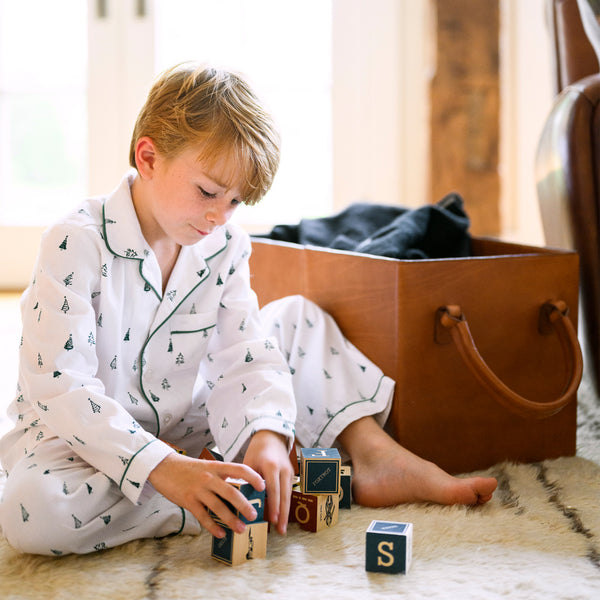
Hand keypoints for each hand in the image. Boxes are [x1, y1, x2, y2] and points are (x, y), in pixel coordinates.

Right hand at [148, 453, 264, 538]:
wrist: (164, 467)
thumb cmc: (189, 468)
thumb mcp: (207, 466)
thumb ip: (221, 476)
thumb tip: (240, 490)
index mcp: (216, 466)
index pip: (239, 468)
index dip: (253, 477)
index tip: (262, 486)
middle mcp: (209, 477)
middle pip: (231, 492)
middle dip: (244, 505)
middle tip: (254, 515)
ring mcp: (198, 489)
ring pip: (219, 507)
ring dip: (231, 520)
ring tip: (241, 529)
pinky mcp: (188, 500)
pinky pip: (203, 516)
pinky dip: (213, 527)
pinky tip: (220, 534)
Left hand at [243, 430, 293, 534]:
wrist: (271, 437)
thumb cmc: (257, 451)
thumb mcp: (248, 463)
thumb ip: (246, 480)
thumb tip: (238, 501)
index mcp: (271, 466)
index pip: (273, 489)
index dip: (274, 505)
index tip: (273, 520)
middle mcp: (283, 469)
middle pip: (284, 495)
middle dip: (283, 514)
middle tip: (280, 530)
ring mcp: (289, 472)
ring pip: (288, 495)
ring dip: (286, 512)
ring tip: (282, 528)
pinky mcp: (291, 474)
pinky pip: (288, 492)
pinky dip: (285, 505)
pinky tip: (281, 517)